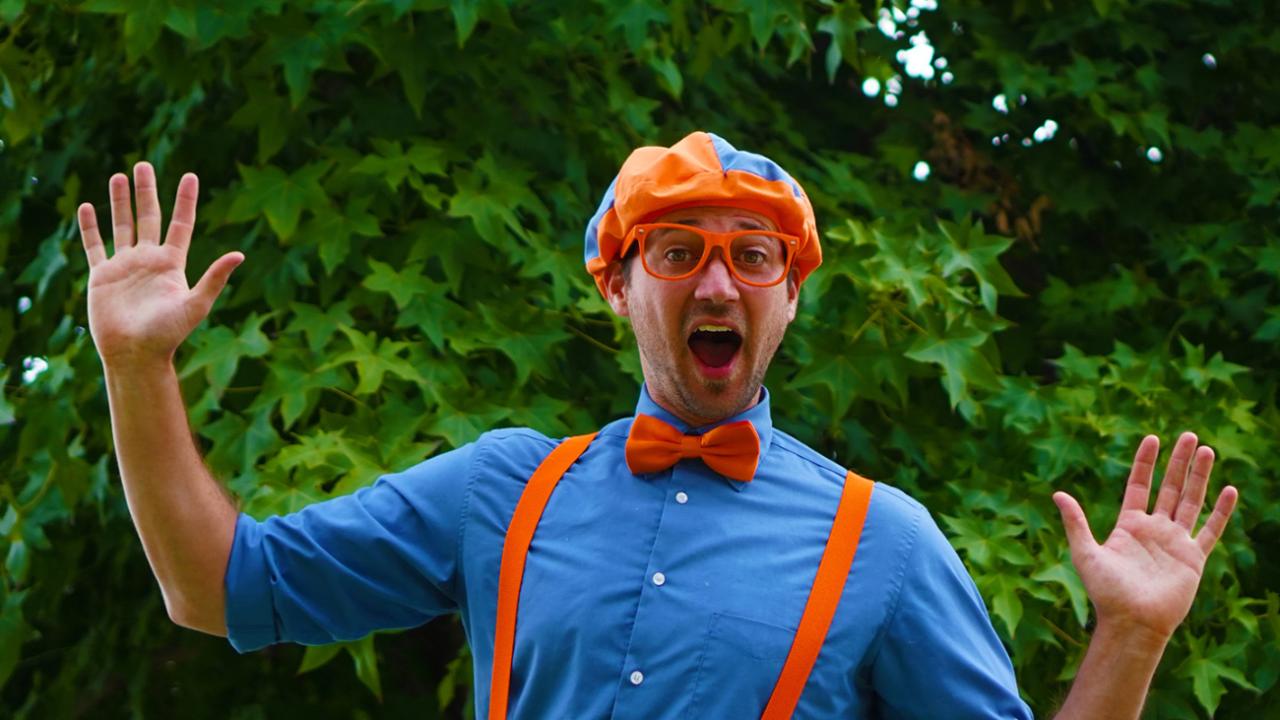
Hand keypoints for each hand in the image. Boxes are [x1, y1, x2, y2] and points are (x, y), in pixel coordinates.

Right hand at [78, 162, 243, 366]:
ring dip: (119, 202)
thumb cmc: (168, 334)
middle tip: (143, 165)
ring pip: (122, 226)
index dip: (185, 201)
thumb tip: (240, 254)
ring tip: (119, 176)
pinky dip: (90, 227)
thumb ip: (215, 278)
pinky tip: (87, 206)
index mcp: (172, 264)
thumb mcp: (195, 304)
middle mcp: (149, 261)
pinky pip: (95, 246)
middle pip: (148, 217)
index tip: (190, 175)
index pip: (180, 224)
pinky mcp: (102, 277)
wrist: (135, 355)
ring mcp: (125, 267)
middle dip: (146, 191)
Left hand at [1052, 432, 1237, 641]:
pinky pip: (1210, 530)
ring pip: (1191, 502)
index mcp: (1129, 525)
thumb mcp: (1086, 553)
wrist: (1132, 623)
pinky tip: (1228, 490)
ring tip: (1207, 451)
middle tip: (1189, 436)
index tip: (1152, 438)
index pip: (1139, 485)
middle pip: (1170, 488)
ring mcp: (1175, 543)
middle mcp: (1154, 530)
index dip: (1146, 463)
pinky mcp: (1193, 558)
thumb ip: (1075, 523)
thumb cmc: (1106, 592)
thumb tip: (1057, 494)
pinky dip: (1220, 511)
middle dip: (1179, 462)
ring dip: (1199, 477)